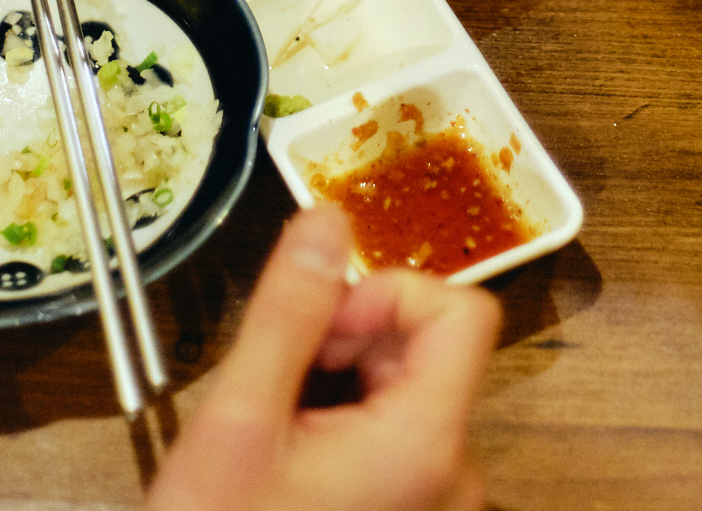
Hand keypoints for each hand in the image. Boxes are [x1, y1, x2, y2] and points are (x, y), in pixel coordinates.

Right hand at [147, 204, 496, 510]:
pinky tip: (292, 461)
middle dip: (349, 342)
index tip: (320, 329)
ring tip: (279, 433)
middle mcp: (455, 475)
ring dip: (341, 384)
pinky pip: (396, 434)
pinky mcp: (412, 510)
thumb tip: (327, 220)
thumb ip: (288, 312)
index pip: (463, 312)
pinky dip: (345, 424)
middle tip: (280, 389)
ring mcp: (437, 499)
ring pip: (405, 387)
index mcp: (427, 443)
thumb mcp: (238, 422)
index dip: (388, 296)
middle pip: (428, 347)